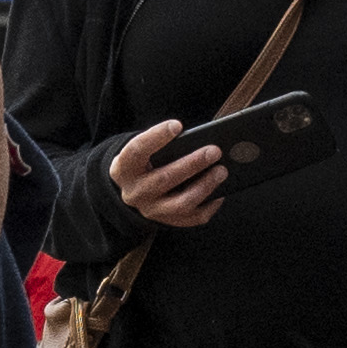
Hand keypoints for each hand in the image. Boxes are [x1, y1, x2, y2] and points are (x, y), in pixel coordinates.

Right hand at [108, 121, 226, 232]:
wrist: (135, 191)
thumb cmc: (146, 163)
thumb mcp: (144, 152)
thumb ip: (164, 145)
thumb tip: (201, 140)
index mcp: (124, 169)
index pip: (137, 151)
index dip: (156, 137)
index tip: (177, 125)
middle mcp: (135, 193)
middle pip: (164, 179)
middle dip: (192, 163)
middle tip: (214, 151)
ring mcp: (151, 211)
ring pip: (181, 203)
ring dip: (205, 186)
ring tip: (222, 170)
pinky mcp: (168, 222)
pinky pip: (193, 218)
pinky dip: (209, 205)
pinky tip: (221, 192)